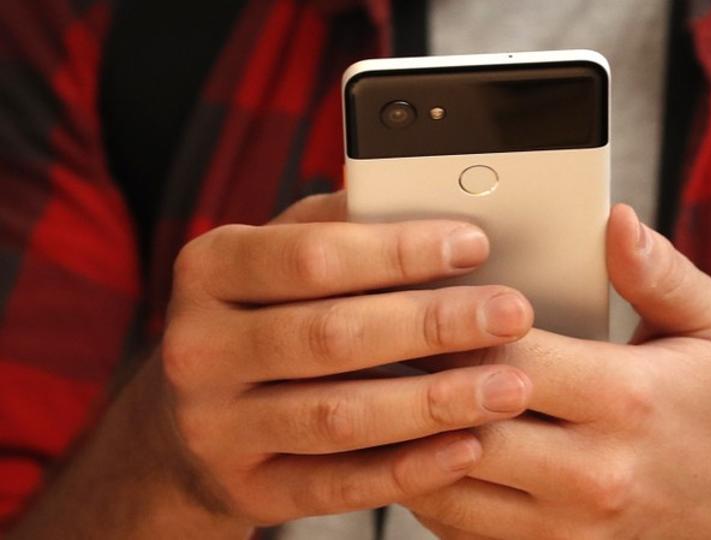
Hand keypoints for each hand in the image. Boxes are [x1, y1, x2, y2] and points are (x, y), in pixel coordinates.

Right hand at [156, 191, 536, 524]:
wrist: (190, 426)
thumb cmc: (258, 320)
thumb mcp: (275, 257)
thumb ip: (336, 227)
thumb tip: (424, 196)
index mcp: (211, 271)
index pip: (311, 257)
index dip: (398, 252)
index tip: (473, 245)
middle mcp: (200, 349)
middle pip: (330, 336)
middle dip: (432, 325)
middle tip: (510, 315)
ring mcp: (217, 427)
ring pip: (338, 417)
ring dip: (433, 403)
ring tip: (507, 388)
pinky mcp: (247, 489)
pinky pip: (338, 485)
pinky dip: (408, 469)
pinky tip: (465, 448)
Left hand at [404, 204, 710, 538]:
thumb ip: (658, 271)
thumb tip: (615, 221)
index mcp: (625, 398)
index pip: (508, 359)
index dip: (453, 329)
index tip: (422, 301)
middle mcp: (594, 471)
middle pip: (467, 425)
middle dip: (414, 384)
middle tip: (379, 345)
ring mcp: (569, 525)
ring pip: (448, 487)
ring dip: (405, 442)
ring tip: (382, 393)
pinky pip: (460, 530)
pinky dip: (427, 488)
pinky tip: (417, 447)